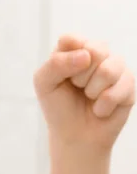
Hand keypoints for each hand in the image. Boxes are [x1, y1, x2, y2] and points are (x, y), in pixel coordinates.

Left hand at [34, 34, 134, 150]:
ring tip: (88, 96)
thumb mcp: (44, 83)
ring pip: (109, 68)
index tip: (62, 75)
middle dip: (81, 75)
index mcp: (71, 49)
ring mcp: (114, 67)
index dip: (66, 58)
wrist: (75, 135)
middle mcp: (95, 53)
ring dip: (93, 90)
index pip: (72, 38)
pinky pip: (121, 89)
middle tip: (76, 86)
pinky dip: (104, 105)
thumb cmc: (57, 105)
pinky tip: (99, 108)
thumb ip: (56, 63)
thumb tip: (86, 55)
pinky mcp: (129, 84)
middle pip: (96, 49)